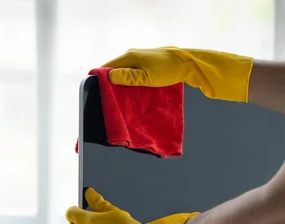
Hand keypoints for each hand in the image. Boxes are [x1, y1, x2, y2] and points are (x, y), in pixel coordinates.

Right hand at [102, 47, 252, 101]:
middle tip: (106, 103)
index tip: (96, 95)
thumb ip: (128, 77)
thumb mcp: (147, 77)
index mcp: (129, 57)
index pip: (107, 68)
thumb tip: (109, 77)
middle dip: (110, 87)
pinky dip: (130, 87)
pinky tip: (131, 98)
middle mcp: (132, 58)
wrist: (188, 64)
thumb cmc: (168, 70)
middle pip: (115, 73)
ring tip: (117, 104)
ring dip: (121, 88)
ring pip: (124, 76)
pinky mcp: (147, 68)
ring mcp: (140, 62)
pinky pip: (133, 78)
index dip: (100, 81)